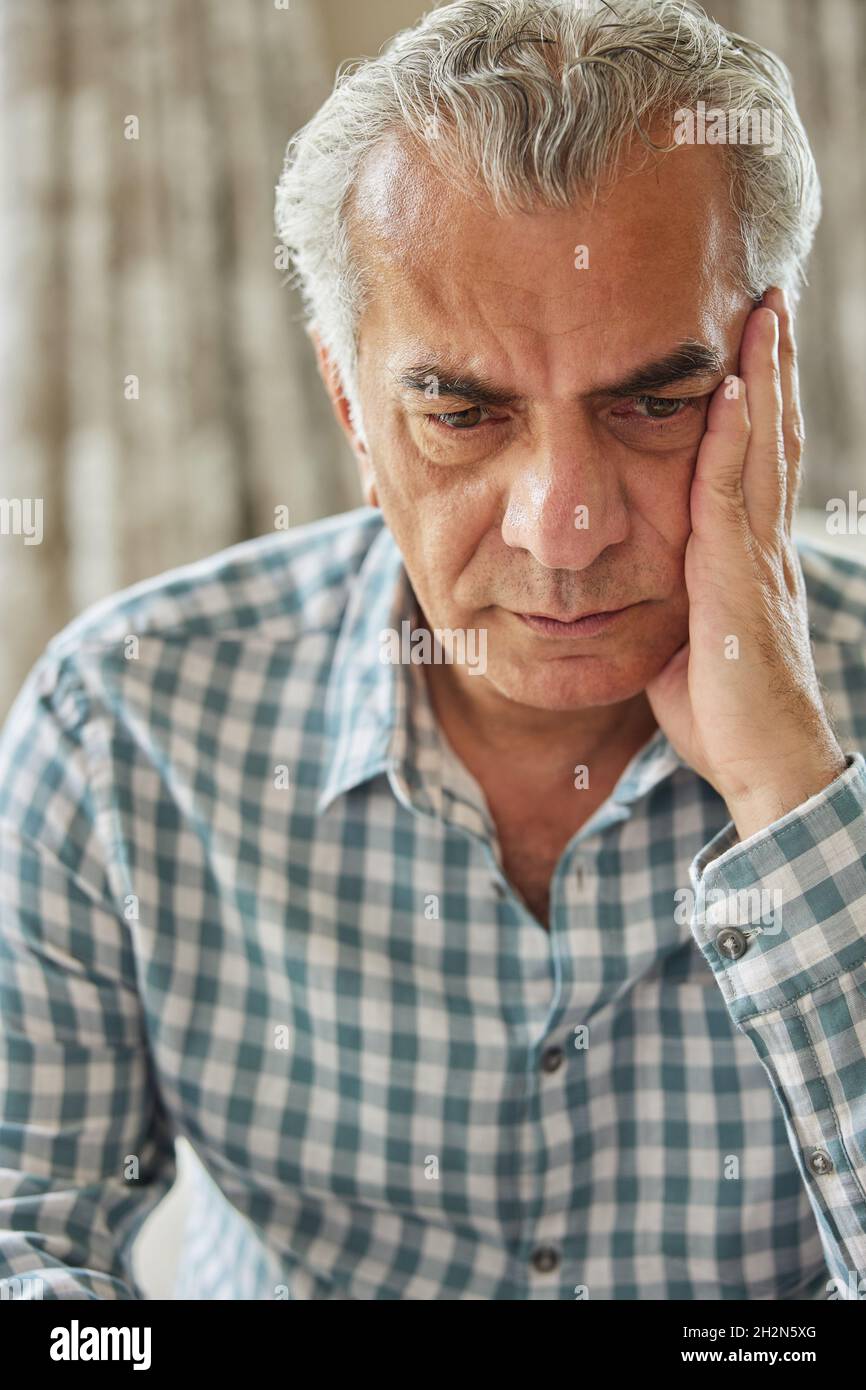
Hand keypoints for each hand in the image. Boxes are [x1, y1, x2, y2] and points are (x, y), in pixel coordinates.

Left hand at [644, 286, 845, 839]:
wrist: (762, 763)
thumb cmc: (721, 713)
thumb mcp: (684, 642)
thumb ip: (670, 599)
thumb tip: (634, 585)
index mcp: (745, 553)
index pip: (754, 459)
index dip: (756, 400)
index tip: (748, 343)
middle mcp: (759, 542)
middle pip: (769, 435)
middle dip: (770, 364)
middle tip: (769, 296)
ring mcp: (756, 555)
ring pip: (762, 448)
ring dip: (763, 376)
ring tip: (764, 311)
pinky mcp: (738, 577)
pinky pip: (732, 495)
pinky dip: (735, 439)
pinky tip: (732, 389)